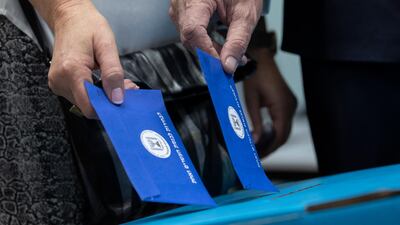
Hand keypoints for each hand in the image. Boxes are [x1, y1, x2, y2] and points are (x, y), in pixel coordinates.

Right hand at [31, 0, 137, 118]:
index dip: (108, 108)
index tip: (123, 100)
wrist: (70, 17)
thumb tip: (117, 97)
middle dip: (109, 100)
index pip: (89, 106)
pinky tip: (102, 82)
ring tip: (113, 81)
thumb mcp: (107, 46)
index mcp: (71, 70)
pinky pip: (79, 96)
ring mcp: (57, 83)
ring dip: (103, 97)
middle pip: (88, 106)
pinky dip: (94, 93)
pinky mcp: (59, 83)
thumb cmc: (87, 26)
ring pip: (85, 103)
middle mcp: (60, 80)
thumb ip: (113, 73)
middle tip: (124, 86)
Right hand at [169, 0, 262, 73]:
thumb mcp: (245, 13)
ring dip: (209, 49)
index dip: (206, 52)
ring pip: (189, 37)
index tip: (221, 66)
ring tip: (229, 51)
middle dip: (210, 53)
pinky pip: (190, 31)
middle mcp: (182, 1)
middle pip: (190, 37)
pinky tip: (220, 44)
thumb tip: (228, 65)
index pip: (193, 31)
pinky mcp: (183, 11)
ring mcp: (179, 6)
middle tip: (231, 62)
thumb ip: (237, 41)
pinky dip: (205, 41)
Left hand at [244, 49, 296, 156]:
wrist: (261, 59)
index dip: (270, 148)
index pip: (280, 135)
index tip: (259, 156)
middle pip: (284, 134)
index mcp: (282, 107)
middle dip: (272, 146)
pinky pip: (284, 121)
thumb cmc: (254, 78)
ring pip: (285, 129)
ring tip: (260, 148)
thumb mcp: (251, 102)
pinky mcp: (288, 102)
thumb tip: (256, 141)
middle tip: (258, 156)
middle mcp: (291, 107)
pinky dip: (276, 130)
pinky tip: (264, 136)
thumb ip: (256, 123)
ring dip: (274, 139)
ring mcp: (291, 104)